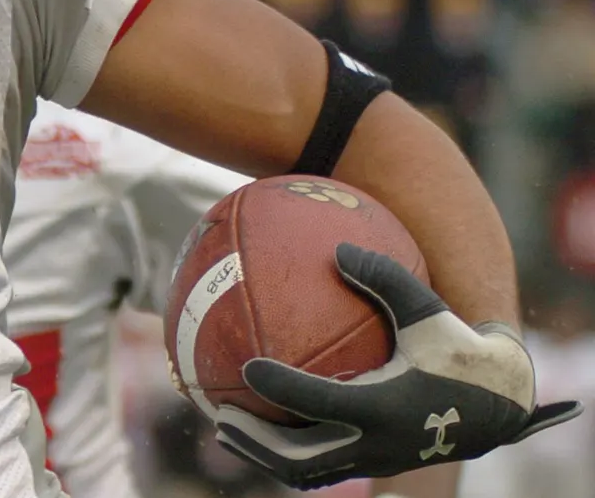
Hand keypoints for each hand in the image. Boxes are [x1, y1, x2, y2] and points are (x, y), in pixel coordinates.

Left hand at [212, 243, 582, 488]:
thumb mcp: (429, 311)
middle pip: (301, 457)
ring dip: (263, 454)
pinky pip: (321, 468)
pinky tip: (261, 430)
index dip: (281, 387)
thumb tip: (339, 249)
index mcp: (387, 406)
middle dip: (256, 440)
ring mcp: (374, 461)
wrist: (501, 404)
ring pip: (307, 472)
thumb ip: (386, 278)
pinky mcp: (373, 466)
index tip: (246, 367)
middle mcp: (377, 443)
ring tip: (226, 428)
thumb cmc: (459, 348)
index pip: (321, 402)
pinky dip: (285, 454)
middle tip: (220, 414)